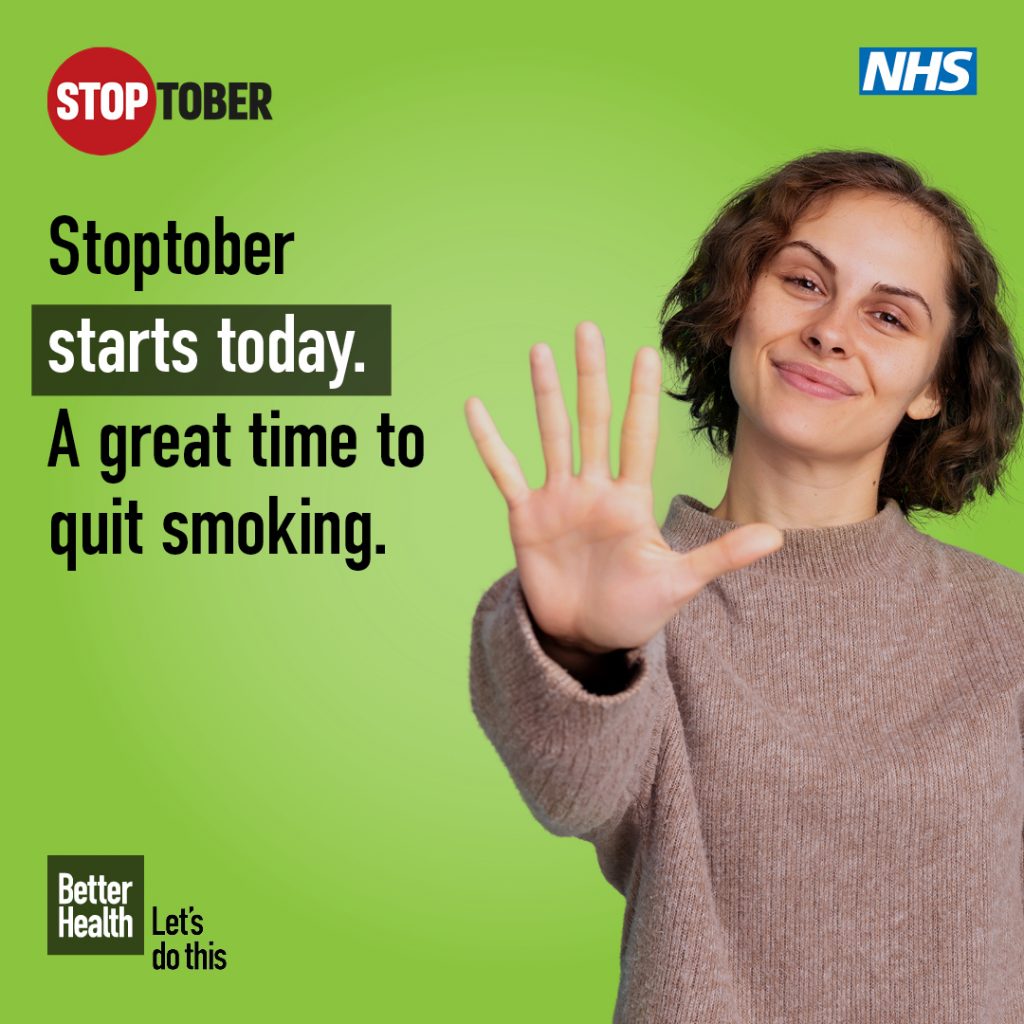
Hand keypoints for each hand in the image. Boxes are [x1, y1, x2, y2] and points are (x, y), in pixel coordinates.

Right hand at [465, 321, 782, 654]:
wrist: (586, 638)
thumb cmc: (635, 611)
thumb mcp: (679, 583)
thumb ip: (721, 556)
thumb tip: (777, 537)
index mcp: (630, 499)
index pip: (638, 436)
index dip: (642, 395)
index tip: (646, 352)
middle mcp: (594, 488)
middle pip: (593, 420)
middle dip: (591, 375)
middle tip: (587, 328)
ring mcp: (559, 499)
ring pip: (551, 434)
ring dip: (545, 393)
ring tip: (540, 350)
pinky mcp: (527, 516)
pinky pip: (505, 471)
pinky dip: (490, 442)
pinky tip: (476, 408)